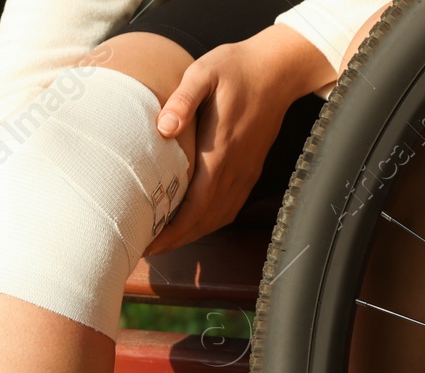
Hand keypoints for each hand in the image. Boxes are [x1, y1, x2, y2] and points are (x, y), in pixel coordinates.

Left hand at [144, 25, 334, 257]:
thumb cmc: (236, 68)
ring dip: (192, 234)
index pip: (195, 206)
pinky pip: (230, 207)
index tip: (150, 244)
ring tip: (165, 242)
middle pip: (205, 220)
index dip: (173, 231)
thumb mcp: (205, 72)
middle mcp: (236, 170)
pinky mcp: (250, 170)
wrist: (277, 69)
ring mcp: (246, 172)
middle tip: (147, 250)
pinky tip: (193, 224)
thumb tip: (164, 127)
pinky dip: (210, 222)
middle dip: (177, 240)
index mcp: (221, 153)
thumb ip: (184, 99)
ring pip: (219, 217)